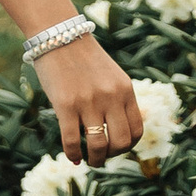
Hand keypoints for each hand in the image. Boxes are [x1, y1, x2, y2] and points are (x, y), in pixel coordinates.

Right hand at [34, 34, 142, 166]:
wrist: (59, 35)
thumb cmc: (83, 58)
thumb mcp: (111, 75)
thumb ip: (117, 99)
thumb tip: (116, 131)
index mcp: (125, 90)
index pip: (136, 130)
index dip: (127, 146)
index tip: (115, 148)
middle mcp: (111, 97)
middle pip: (121, 142)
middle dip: (112, 156)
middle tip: (101, 157)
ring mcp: (89, 101)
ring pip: (99, 146)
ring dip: (95, 160)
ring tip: (89, 160)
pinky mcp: (65, 104)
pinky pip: (72, 140)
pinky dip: (73, 154)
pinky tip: (72, 156)